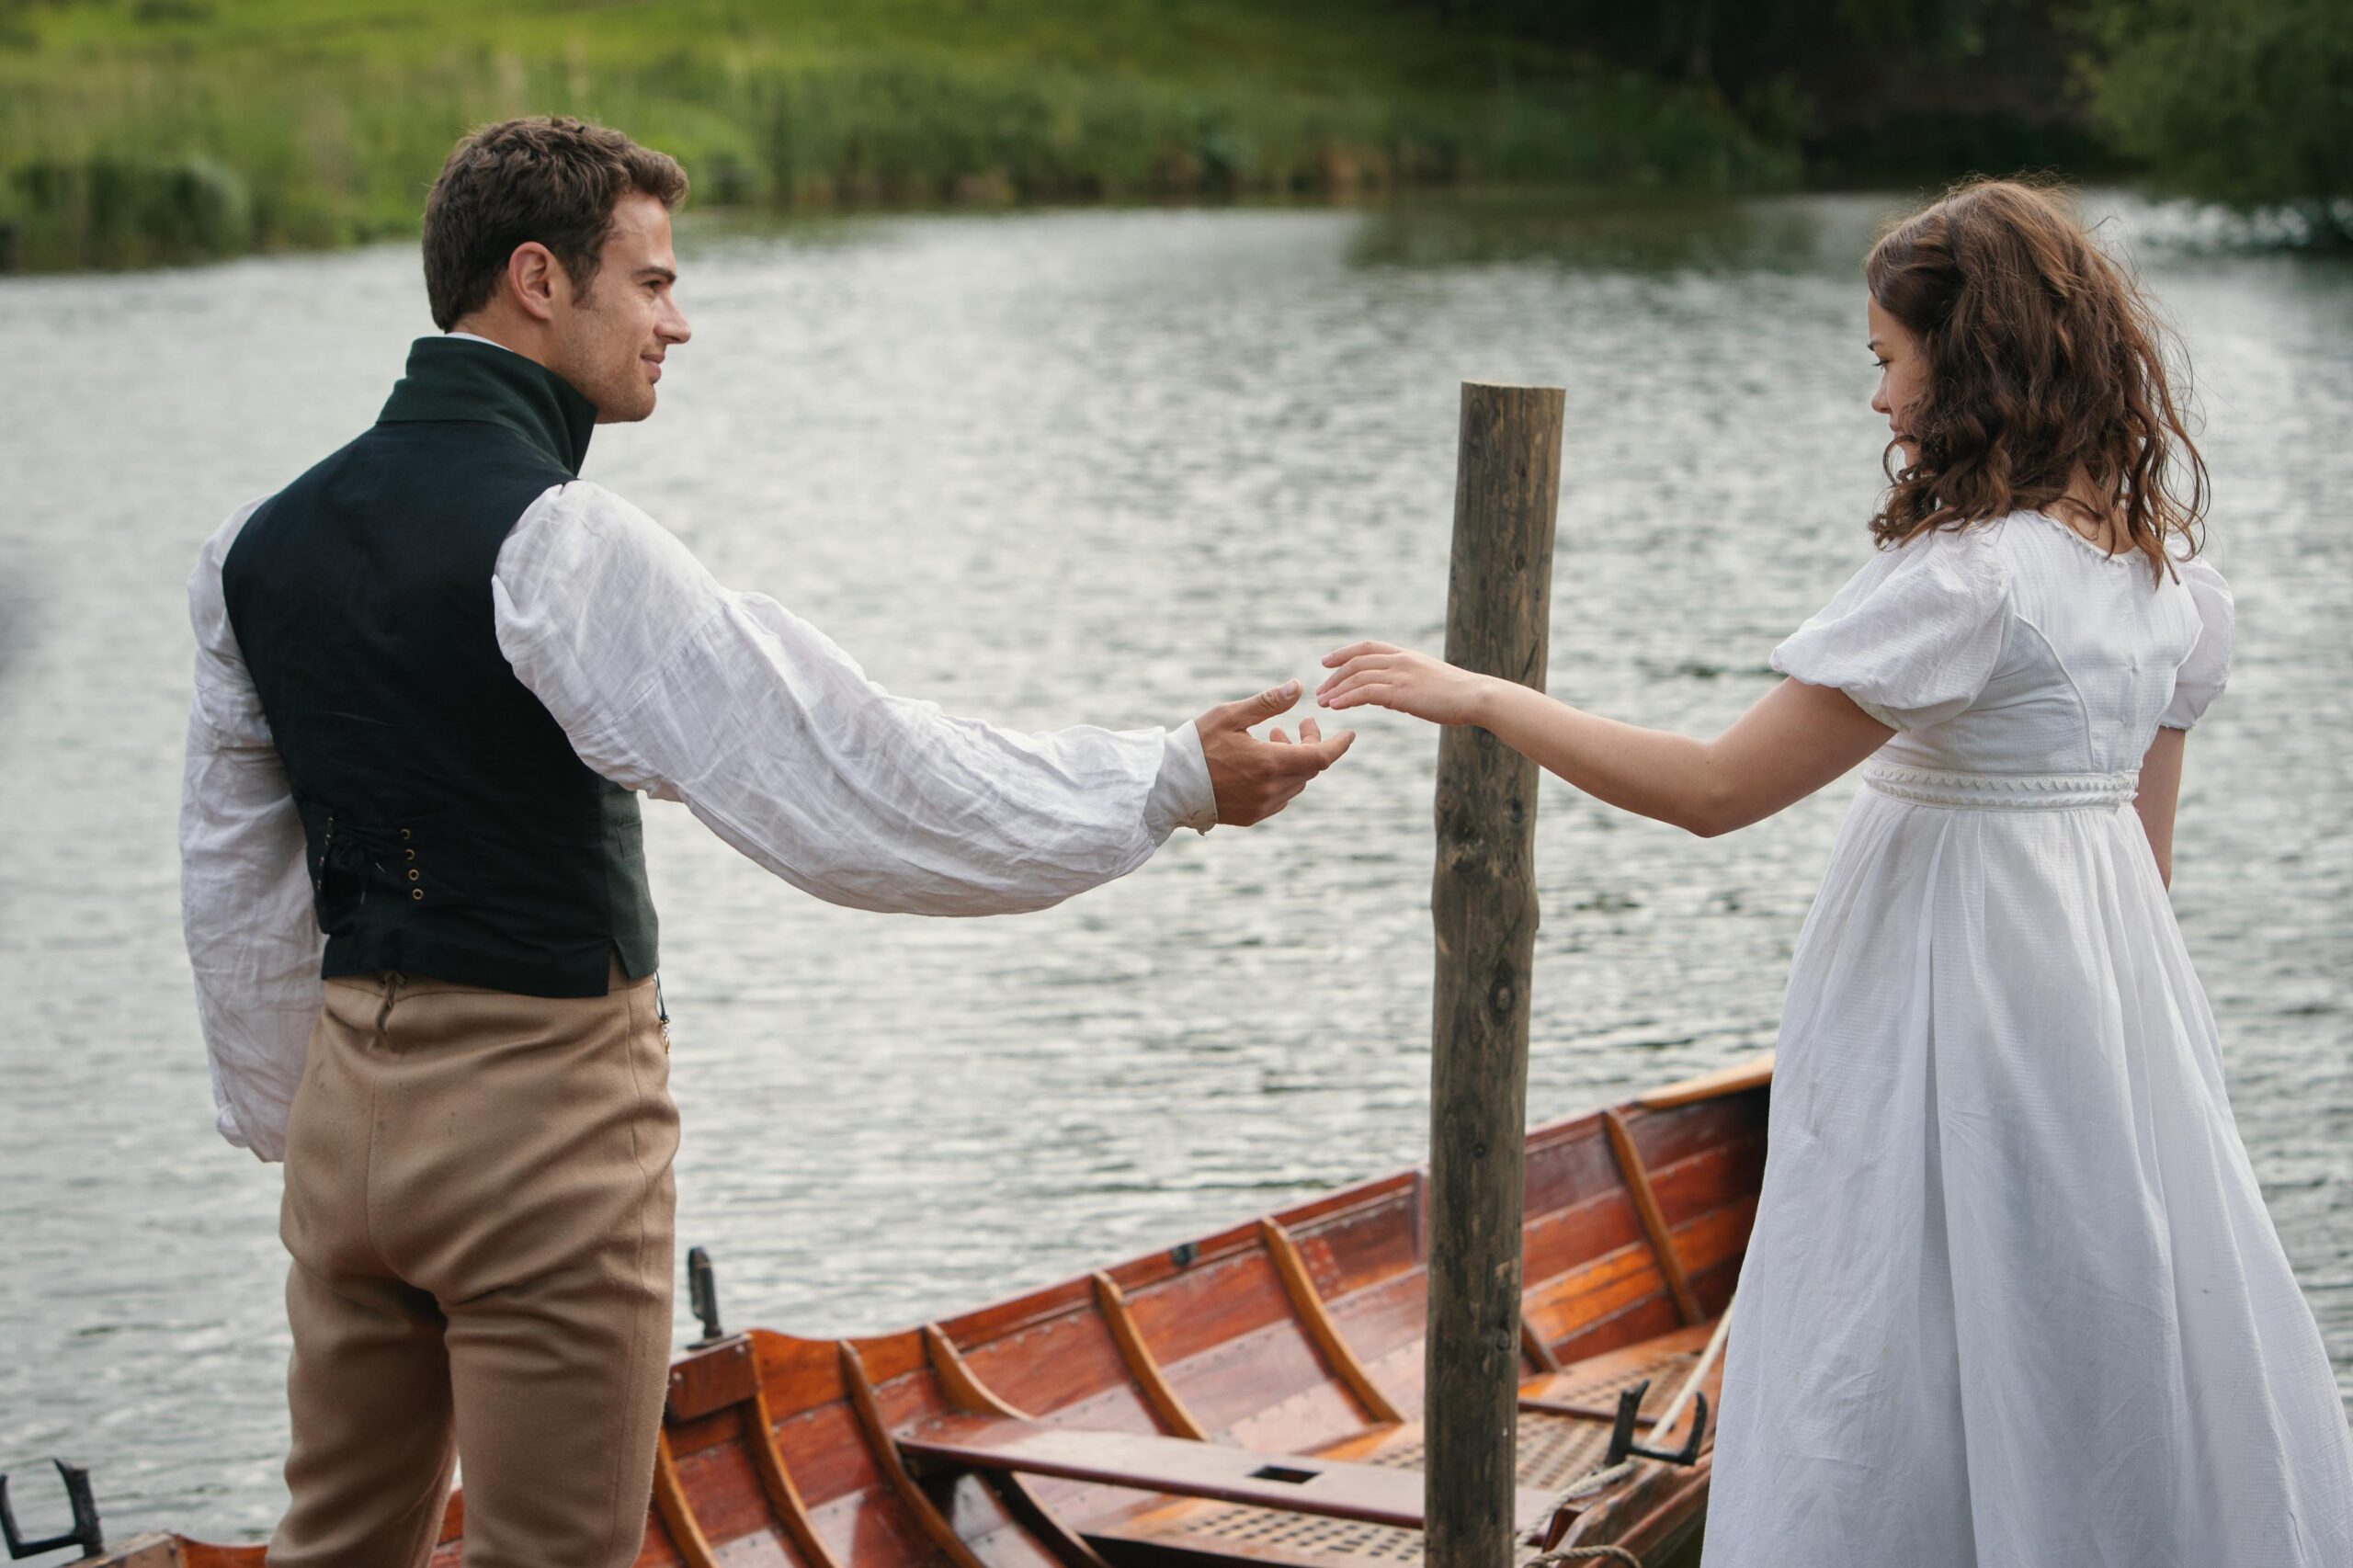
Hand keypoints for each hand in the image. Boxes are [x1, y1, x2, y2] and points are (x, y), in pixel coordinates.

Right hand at [1195, 680, 1355, 826]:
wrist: (1167, 786)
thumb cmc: (1196, 746)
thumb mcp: (1230, 715)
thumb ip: (1268, 703)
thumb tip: (1298, 687)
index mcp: (1270, 763)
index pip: (1322, 757)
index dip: (1339, 744)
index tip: (1350, 733)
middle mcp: (1271, 790)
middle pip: (1310, 768)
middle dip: (1311, 745)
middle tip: (1300, 724)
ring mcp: (1262, 807)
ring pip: (1296, 783)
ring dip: (1294, 761)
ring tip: (1274, 738)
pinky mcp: (1252, 817)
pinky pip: (1281, 798)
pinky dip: (1282, 779)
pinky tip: (1263, 763)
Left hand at [1316, 641, 1494, 724]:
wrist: (1475, 696)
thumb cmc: (1457, 694)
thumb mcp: (1427, 681)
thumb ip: (1405, 683)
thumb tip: (1388, 695)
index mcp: (1406, 655)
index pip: (1367, 647)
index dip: (1344, 653)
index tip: (1327, 661)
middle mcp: (1400, 660)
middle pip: (1356, 662)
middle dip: (1334, 676)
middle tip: (1320, 690)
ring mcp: (1400, 674)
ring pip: (1357, 677)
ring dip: (1336, 690)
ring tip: (1322, 702)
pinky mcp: (1401, 692)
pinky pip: (1365, 692)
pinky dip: (1346, 699)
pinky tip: (1335, 706)